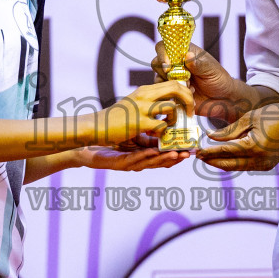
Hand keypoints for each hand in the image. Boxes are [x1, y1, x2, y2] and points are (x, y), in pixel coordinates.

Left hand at [72, 136, 189, 170]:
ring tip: (176, 155)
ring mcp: (129, 163)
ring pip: (149, 162)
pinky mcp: (118, 163)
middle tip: (189, 154)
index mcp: (143, 154)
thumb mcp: (132, 132)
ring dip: (164, 159)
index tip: (191, 148)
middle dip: (175, 158)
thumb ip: (147, 127)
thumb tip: (164, 114)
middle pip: (160, 161)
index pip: (164, 154)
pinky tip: (153, 151)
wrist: (86, 144)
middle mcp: (138, 161)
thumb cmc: (110, 138)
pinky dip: (145, 156)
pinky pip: (134, 159)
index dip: (178, 152)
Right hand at [96, 80, 194, 146]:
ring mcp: (142, 108)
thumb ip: (149, 101)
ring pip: (171, 107)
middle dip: (188, 100)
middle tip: (189, 114)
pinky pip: (162, 125)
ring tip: (169, 126)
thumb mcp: (134, 103)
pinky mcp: (139, 123)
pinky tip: (156, 135)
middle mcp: (144, 95)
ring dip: (175, 119)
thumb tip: (168, 105)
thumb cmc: (116, 118)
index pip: (172, 82)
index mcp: (145, 90)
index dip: (184, 91)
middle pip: (176, 89)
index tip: (187, 102)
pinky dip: (163, 131)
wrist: (97, 126)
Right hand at [152, 43, 248, 121]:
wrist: (223, 100)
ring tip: (189, 88)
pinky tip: (188, 96)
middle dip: (166, 72)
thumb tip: (187, 56)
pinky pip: (163, 93)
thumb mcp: (211, 70)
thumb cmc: (219, 80)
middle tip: (183, 79)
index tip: (168, 65)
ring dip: (171, 84)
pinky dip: (173, 95)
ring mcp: (172, 78)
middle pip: (156, 62)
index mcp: (184, 52)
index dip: (162, 54)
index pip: (164, 46)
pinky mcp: (172, 92)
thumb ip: (199, 63)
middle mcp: (175, 64)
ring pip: (158, 79)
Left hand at [195, 98, 278, 171]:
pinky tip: (226, 157)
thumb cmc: (276, 114)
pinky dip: (235, 163)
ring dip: (223, 163)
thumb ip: (229, 130)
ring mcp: (265, 164)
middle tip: (199, 157)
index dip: (209, 152)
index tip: (197, 152)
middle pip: (229, 164)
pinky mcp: (269, 165)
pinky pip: (247, 166)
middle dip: (213, 161)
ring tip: (209, 157)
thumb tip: (210, 136)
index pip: (225, 151)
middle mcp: (259, 160)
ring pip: (237, 167)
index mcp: (253, 146)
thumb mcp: (250, 118)